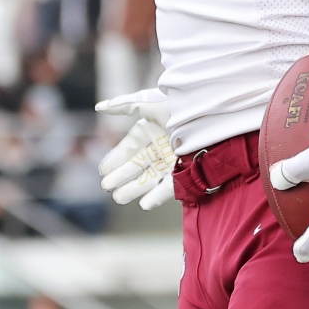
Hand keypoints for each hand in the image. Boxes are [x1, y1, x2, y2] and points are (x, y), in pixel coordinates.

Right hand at [97, 89, 175, 210]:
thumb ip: (125, 106)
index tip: (103, 170)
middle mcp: (161, 146)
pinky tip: (144, 205)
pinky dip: (157, 196)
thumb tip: (99, 107)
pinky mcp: (186, 171)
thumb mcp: (149, 103)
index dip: (116, 159)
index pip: (129, 147)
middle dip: (121, 176)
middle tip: (106, 187)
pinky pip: (170, 186)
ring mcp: (173, 160)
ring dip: (134, 188)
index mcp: (152, 129)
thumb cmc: (179, 105)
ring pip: (150, 177)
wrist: (210, 116)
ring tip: (118, 198)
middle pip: (137, 165)